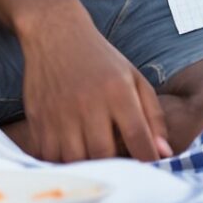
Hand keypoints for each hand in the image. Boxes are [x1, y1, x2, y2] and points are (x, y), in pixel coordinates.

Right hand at [17, 8, 172, 163]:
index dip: (146, 157)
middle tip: (118, 166)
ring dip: (86, 167)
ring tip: (95, 161)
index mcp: (117, 91)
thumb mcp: (134, 79)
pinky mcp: (38, 118)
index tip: (149, 168)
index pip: (137, 135)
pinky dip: (61, 162)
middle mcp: (87, 103)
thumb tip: (164, 153)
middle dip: (114, 166)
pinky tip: (70, 155)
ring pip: (74, 159)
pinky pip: (48, 155)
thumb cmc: (101, 60)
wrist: (55, 34)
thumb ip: (152, 115)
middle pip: (103, 153)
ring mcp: (59, 112)